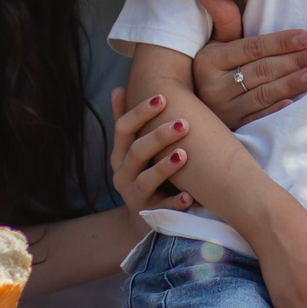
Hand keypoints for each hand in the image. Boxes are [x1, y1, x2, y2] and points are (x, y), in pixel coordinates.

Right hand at [108, 90, 193, 214]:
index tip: (162, 97)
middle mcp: (123, 175)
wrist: (142, 218)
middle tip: (183, 123)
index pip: (122, 129)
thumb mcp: (132, 149)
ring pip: (146, 181)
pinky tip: (189, 195)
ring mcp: (135, 196)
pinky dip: (175, 202)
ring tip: (184, 155)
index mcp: (119, 155)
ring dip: (165, 167)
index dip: (140, 112)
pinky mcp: (149, 215)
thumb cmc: (143, 173)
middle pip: (136, 152)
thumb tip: (117, 88)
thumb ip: (128, 123)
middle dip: (159, 136)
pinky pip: (163, 209)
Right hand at [193, 27, 306, 126]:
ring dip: (295, 83)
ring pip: (265, 94)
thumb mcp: (213, 44)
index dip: (282, 42)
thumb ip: (224, 20)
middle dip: (296, 61)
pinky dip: (279, 109)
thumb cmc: (213, 69)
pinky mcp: (234, 129)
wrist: (195, 108)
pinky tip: (298, 102)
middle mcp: (214, 87)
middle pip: (263, 71)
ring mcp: (224, 111)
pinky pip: (261, 118)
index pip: (253, 48)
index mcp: (210, 61)